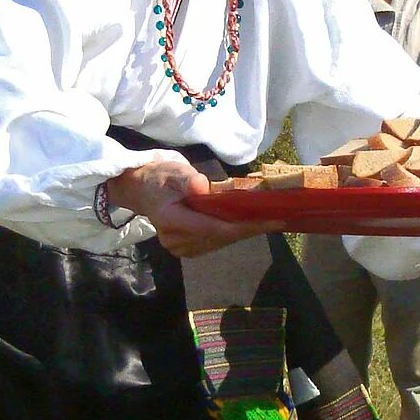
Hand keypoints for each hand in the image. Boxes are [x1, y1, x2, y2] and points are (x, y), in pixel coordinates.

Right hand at [106, 160, 280, 257]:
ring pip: (220, 242)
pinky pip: (216, 242)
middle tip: (278, 219)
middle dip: (250, 228)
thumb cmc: (158, 177)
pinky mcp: (187, 249)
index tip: (268, 220)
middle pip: (221, 237)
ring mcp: (180, 248)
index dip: (243, 226)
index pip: (212, 228)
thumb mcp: (172, 170)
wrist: (141, 190)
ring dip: (244, 232)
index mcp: (170, 220)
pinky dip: (234, 233)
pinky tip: (250, 224)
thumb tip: (205, 190)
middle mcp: (175, 240)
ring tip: (269, 221)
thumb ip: (189, 180)